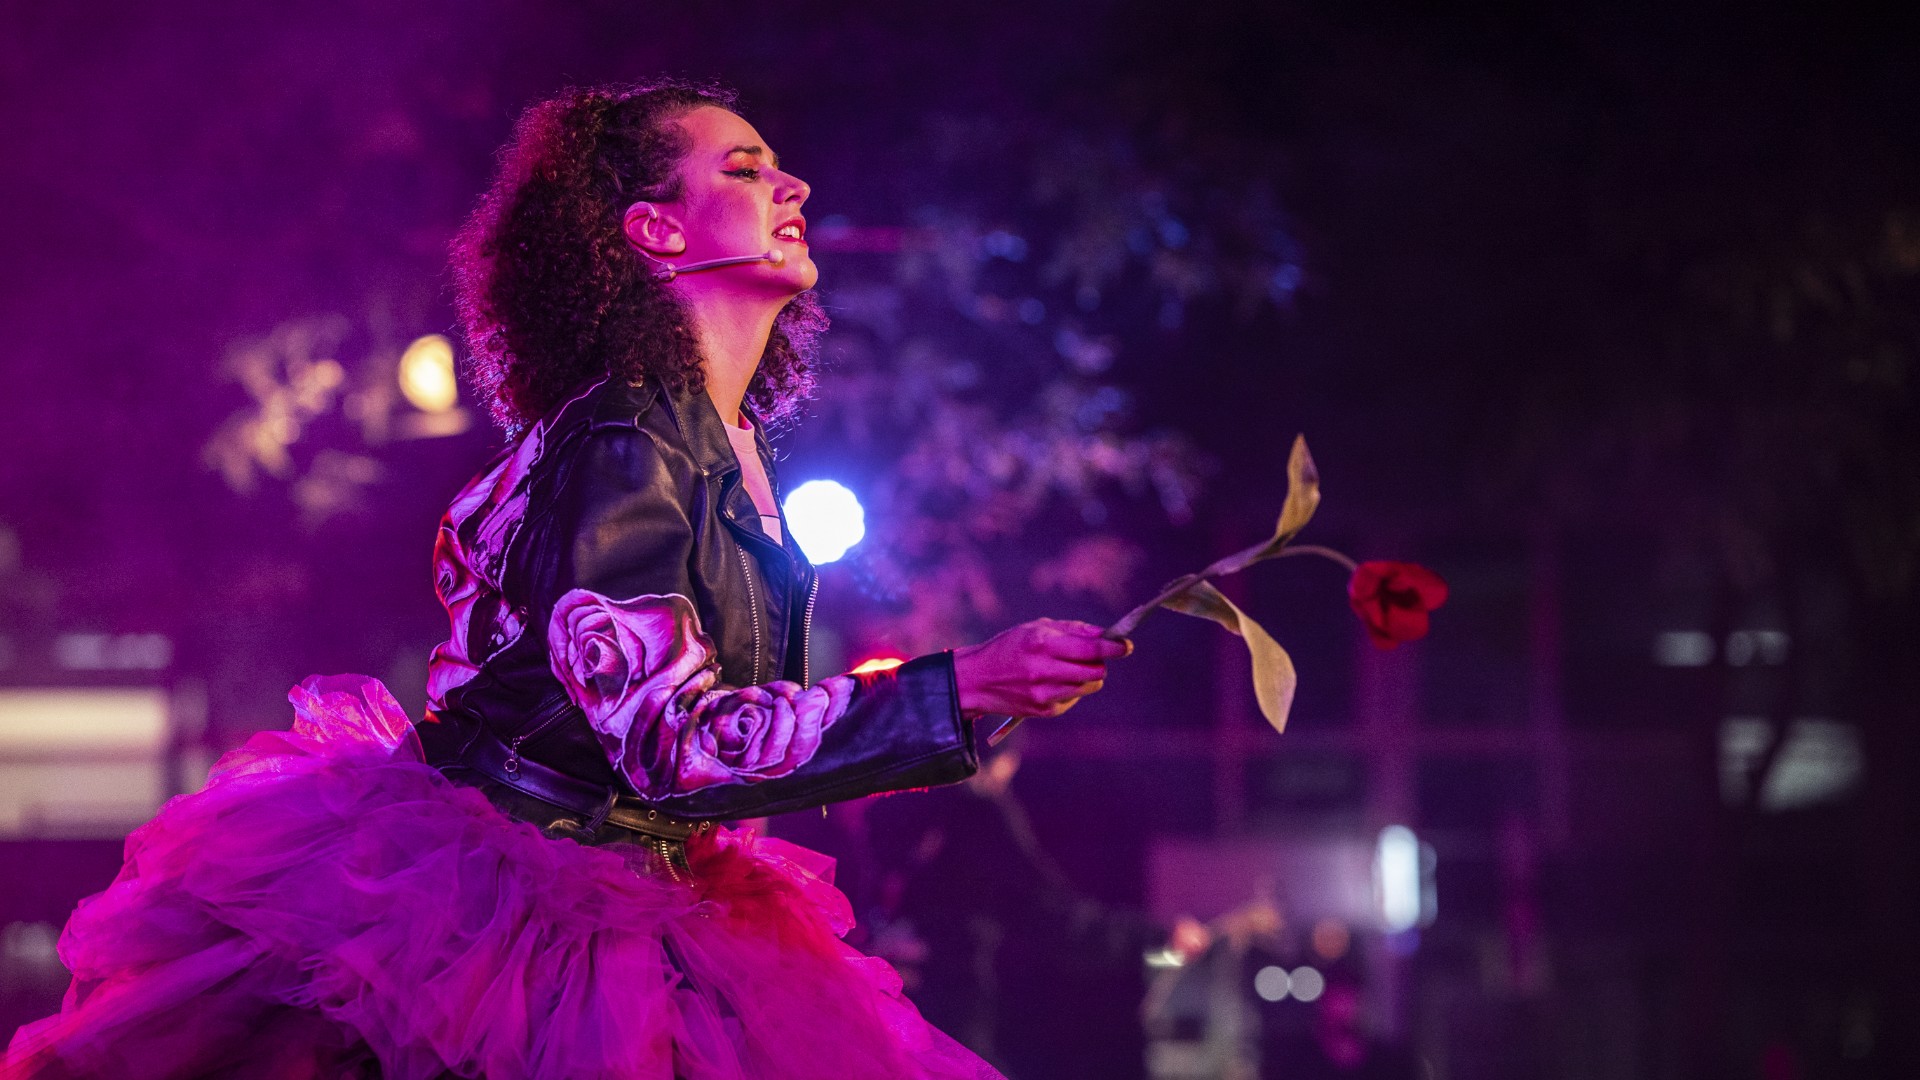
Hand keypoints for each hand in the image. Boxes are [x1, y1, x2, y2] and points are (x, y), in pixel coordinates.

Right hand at [952, 618, 1131, 719]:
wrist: (977, 680)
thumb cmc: (1010, 647)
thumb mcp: (1036, 628)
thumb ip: (1072, 630)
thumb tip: (1105, 635)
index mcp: (1041, 644)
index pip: (1090, 649)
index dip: (1113, 648)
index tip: (1125, 646)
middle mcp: (1043, 670)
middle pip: (1095, 671)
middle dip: (1100, 662)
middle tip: (1092, 656)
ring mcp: (1043, 693)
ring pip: (1088, 687)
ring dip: (1087, 677)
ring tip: (1070, 668)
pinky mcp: (1043, 710)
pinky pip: (1073, 699)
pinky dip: (1071, 689)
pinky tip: (1052, 682)